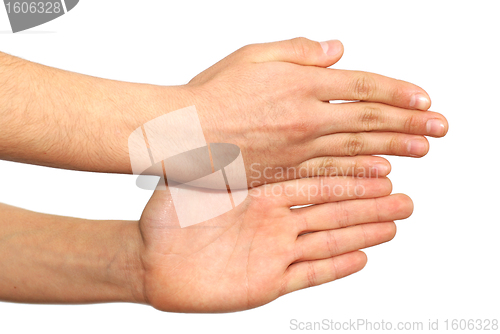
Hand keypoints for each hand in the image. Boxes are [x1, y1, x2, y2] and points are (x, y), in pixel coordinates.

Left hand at [138, 176, 412, 311]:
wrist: (149, 257)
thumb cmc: (170, 213)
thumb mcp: (202, 173)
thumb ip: (238, 149)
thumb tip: (258, 118)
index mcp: (262, 192)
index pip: (316, 177)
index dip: (350, 171)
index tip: (381, 163)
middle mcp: (275, 220)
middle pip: (332, 208)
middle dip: (369, 199)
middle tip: (403, 193)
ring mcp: (273, 251)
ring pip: (328, 239)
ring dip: (363, 230)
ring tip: (395, 221)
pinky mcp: (266, 282)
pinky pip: (308, 274)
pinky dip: (335, 267)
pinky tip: (362, 258)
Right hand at [179, 38, 447, 185]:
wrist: (184, 132)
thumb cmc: (212, 92)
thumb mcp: (253, 54)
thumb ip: (298, 50)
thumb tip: (335, 50)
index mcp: (301, 83)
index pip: (364, 86)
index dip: (397, 92)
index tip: (422, 99)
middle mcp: (307, 116)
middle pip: (370, 119)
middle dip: (409, 121)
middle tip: (439, 126)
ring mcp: (298, 147)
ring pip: (358, 146)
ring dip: (395, 147)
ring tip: (422, 148)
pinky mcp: (286, 169)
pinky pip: (331, 172)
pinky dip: (359, 172)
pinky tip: (380, 173)